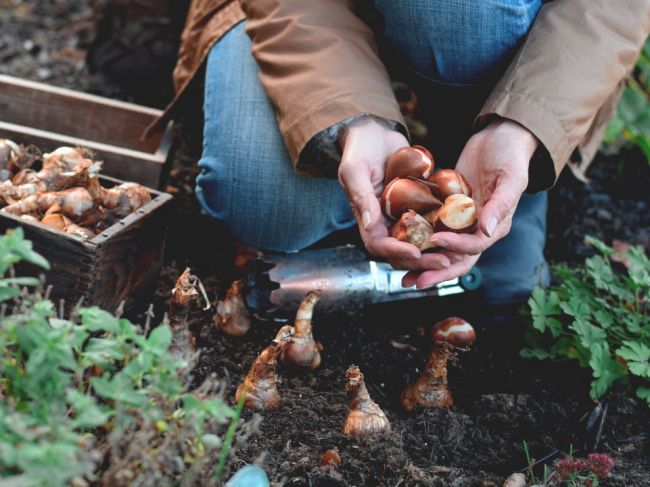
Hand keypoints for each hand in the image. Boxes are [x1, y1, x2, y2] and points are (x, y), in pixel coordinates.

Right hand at [338, 117, 452, 270]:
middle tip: (445, 262)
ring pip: (419, 242)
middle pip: (402, 251)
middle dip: (422, 260)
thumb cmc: (360, 148)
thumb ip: (361, 197)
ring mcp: (401, 215)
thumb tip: (371, 226)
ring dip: (436, 251)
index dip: (397, 252)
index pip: (379, 245)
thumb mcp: (355, 170)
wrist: (375, 131)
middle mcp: (384, 222)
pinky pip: (430, 223)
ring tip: (457, 254)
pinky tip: (462, 233)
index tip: (416, 253)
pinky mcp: (417, 205)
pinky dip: (444, 231)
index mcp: (367, 218)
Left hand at [402, 118, 538, 288]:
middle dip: (435, 272)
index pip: (474, 247)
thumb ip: (500, 204)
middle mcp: (478, 229)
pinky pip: (432, 229)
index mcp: (495, 226)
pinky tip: (399, 244)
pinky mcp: (448, 210)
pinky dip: (418, 239)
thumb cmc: (511, 155)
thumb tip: (485, 231)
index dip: (455, 248)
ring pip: (441, 250)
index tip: (436, 240)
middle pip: (455, 259)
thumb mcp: (512, 177)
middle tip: (413, 282)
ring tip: (402, 274)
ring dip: (423, 263)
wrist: (500, 136)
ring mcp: (461, 222)